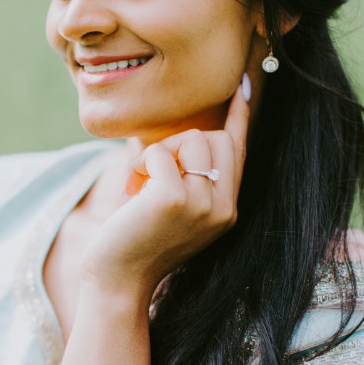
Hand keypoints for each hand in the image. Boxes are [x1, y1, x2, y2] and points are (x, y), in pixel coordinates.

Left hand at [81, 80, 250, 296]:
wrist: (118, 281)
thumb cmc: (138, 241)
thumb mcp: (175, 209)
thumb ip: (191, 178)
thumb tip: (192, 133)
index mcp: (227, 209)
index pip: (239, 152)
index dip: (240, 116)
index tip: (245, 84)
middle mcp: (224, 208)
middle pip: (215, 137)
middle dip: (178, 143)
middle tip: (152, 172)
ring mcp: (203, 205)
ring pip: (192, 138)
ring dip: (159, 151)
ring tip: (142, 183)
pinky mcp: (175, 200)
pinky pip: (159, 153)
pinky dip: (140, 164)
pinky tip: (132, 191)